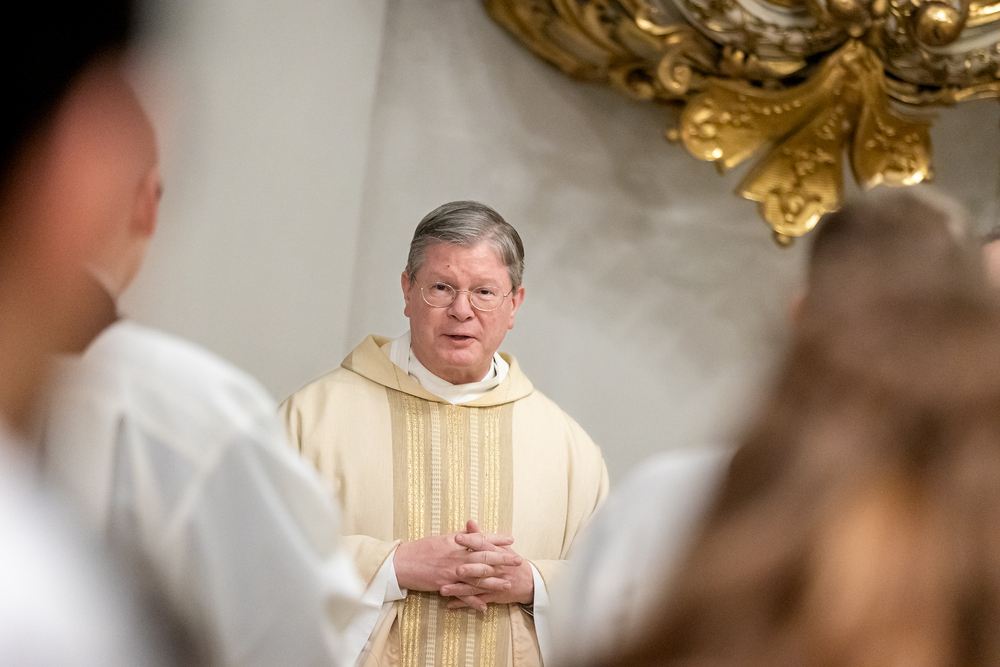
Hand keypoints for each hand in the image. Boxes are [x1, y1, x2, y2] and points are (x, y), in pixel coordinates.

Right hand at [394, 522, 520, 593]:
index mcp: (455, 542)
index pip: (480, 539)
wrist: (401, 562)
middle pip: (484, 557)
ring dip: (494, 582)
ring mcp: (451, 571)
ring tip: (508, 584)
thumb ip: (457, 537)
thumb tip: (471, 531)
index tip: (511, 539)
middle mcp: (456, 556)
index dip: (497, 539)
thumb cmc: (419, 549)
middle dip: (503, 559)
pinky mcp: (444, 585)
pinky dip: (474, 601)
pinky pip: (462, 594)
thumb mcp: (439, 539)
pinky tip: (485, 606)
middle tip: (518, 560)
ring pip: (477, 577)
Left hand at [439, 520, 533, 610]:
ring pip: (475, 587)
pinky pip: (476, 601)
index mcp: (496, 553)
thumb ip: (482, 535)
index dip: (470, 542)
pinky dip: (463, 603)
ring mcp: (493, 584)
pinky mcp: (492, 596)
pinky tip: (450, 605)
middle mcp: (495, 569)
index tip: (456, 538)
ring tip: (443, 590)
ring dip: (459, 590)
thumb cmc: (510, 560)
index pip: (482, 545)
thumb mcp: (500, 547)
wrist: (528, 581)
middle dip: (468, 569)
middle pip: (481, 569)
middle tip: (455, 569)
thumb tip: (469, 522)